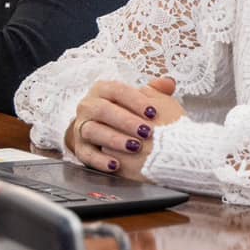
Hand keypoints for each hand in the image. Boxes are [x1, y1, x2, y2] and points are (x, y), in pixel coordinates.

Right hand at [61, 75, 185, 178]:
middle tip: (147, 132)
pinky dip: (100, 160)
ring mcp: (81, 127)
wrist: (106, 130)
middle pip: (102, 110)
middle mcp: (88, 106)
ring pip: (92, 131)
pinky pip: (86, 155)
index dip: (135, 100)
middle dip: (126, 121)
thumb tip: (169, 83)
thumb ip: (154, 92)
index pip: (117, 90)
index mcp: (102, 90)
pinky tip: (116, 165)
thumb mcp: (140, 100)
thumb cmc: (128, 112)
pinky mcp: (80, 148)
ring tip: (135, 147)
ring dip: (114, 139)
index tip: (154, 112)